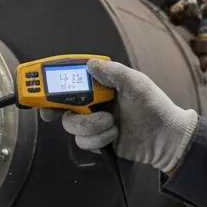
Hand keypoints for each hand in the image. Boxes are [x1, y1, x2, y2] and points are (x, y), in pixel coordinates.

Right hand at [41, 59, 198, 173]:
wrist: (165, 137)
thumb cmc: (154, 105)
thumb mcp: (135, 83)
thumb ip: (113, 72)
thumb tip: (89, 64)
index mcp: (99, 86)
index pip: (69, 82)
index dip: (51, 84)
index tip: (41, 87)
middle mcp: (91, 103)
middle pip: (60, 106)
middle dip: (58, 110)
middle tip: (54, 113)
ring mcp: (91, 123)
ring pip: (71, 125)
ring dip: (90, 126)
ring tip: (111, 123)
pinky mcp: (95, 141)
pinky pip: (83, 141)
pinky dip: (99, 139)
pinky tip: (114, 135)